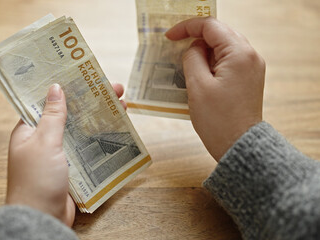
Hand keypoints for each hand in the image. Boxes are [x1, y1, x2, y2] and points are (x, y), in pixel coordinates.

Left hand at [6, 83, 125, 226]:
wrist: (43, 219)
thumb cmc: (37, 180)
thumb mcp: (45, 143)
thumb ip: (53, 116)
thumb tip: (55, 87)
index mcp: (29, 130)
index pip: (47, 101)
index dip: (66, 87)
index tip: (83, 74)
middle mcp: (44, 139)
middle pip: (70, 114)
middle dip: (91, 100)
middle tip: (114, 86)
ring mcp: (60, 153)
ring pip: (82, 129)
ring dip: (100, 117)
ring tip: (122, 103)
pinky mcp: (72, 167)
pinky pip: (87, 147)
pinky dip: (100, 137)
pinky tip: (117, 128)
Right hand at [166, 17, 264, 160]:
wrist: (239, 146)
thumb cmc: (218, 120)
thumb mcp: (197, 86)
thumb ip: (192, 59)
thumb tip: (194, 48)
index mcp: (239, 54)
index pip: (211, 26)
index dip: (187, 27)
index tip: (169, 36)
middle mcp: (250, 56)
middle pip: (220, 34)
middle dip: (196, 37)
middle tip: (174, 45)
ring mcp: (252, 68)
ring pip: (223, 47)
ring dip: (203, 51)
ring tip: (183, 61)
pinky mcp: (249, 79)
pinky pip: (228, 61)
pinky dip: (211, 62)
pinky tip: (197, 72)